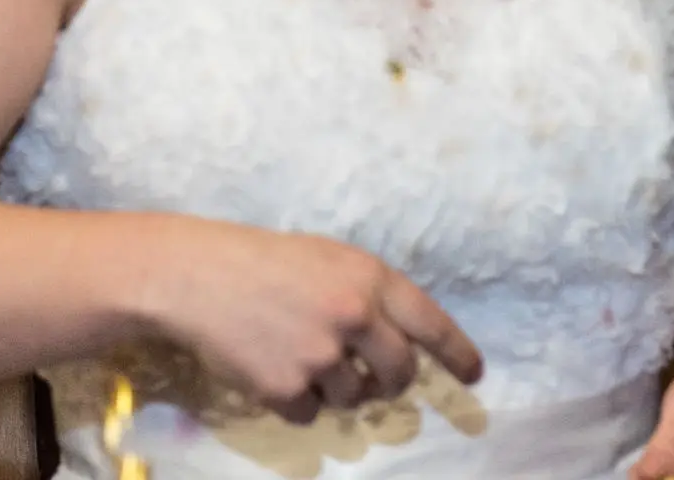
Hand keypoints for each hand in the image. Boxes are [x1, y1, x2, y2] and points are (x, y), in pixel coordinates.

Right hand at [143, 219, 482, 422]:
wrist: (199, 276)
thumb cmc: (268, 261)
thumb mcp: (333, 260)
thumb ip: (370, 296)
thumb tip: (401, 342)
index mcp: (371, 279)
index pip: (431, 324)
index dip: (457, 353)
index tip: (475, 375)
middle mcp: (354, 317)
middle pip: (400, 374)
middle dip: (392, 383)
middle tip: (375, 379)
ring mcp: (320, 355)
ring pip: (353, 398)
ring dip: (335, 388)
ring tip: (301, 354)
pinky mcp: (285, 387)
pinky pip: (309, 414)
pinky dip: (296, 402)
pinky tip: (274, 369)